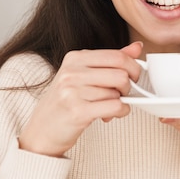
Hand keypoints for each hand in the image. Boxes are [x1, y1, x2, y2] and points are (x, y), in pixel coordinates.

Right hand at [18, 42, 142, 156]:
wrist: (42, 131)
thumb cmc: (65, 103)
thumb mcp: (85, 75)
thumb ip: (111, 61)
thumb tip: (137, 47)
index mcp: (75, 58)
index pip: (117, 56)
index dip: (133, 67)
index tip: (134, 77)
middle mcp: (72, 72)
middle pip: (121, 74)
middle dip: (129, 86)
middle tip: (123, 94)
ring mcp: (72, 91)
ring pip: (117, 93)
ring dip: (121, 102)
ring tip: (108, 107)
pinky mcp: (77, 111)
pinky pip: (114, 107)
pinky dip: (120, 112)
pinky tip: (110, 114)